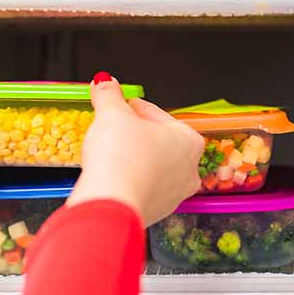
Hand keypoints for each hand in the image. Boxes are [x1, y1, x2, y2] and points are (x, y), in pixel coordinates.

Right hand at [68, 73, 203, 225]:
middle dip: (136, 133)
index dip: (135, 107)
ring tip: (111, 151)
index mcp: (189, 141)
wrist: (112, 204)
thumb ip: (109, 94)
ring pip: (153, 167)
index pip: (159, 115)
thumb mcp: (112, 114)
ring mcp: (174, 194)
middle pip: (159, 142)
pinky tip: (112, 174)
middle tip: (114, 126)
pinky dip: (129, 179)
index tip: (121, 104)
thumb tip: (104, 82)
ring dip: (134, 158)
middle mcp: (189, 169)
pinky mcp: (155, 212)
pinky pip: (142, 188)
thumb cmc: (122, 157)